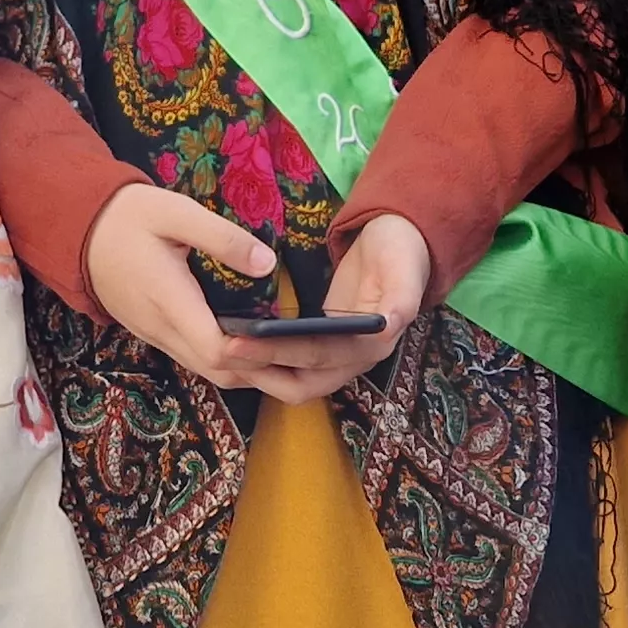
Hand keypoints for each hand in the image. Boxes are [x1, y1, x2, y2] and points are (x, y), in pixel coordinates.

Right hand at [84, 184, 298, 396]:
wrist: (81, 230)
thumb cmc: (130, 216)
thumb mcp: (175, 212)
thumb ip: (221, 237)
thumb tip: (267, 264)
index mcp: (169, 300)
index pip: (216, 349)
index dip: (254, 352)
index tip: (289, 337)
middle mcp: (163, 329)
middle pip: (220, 371)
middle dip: (265, 371)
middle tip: (307, 355)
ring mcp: (158, 336)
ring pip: (210, 372)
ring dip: (250, 371)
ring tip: (291, 355)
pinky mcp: (156, 334)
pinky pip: (198, 361)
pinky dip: (231, 362)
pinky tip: (255, 346)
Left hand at [238, 213, 429, 404]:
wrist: (398, 242)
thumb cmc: (400, 253)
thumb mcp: (405, 267)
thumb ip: (402, 297)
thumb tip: (389, 324)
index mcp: (372, 346)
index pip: (318, 359)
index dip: (279, 354)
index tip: (241, 340)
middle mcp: (352, 360)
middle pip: (301, 385)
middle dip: (260, 370)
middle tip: (222, 347)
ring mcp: (335, 356)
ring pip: (292, 381)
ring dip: (258, 371)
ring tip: (222, 349)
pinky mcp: (321, 346)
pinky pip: (289, 366)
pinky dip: (263, 360)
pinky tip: (237, 342)